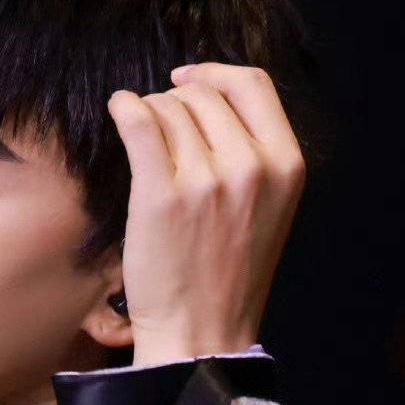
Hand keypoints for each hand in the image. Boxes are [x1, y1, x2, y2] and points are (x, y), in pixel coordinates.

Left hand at [106, 63, 304, 365]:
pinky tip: (117, 110)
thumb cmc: (227, 272)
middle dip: (174, 102)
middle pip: (203, 95)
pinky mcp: (160, 195)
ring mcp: (207, 180)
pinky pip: (138, 122)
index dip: (215, 73)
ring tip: (143, 144)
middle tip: (158, 131)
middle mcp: (252, 167)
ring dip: (148, 115)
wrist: (202, 331)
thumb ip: (252, 153)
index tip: (186, 80)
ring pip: (167, 108)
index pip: (254, 85)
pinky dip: (123, 108)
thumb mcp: (267, 207)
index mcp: (287, 165)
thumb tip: (208, 97)